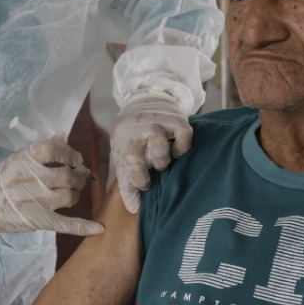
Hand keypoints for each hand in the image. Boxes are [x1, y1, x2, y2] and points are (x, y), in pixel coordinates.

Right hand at [0, 136, 103, 236]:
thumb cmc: (4, 178)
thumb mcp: (19, 158)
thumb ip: (43, 147)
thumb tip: (64, 135)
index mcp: (26, 159)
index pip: (55, 150)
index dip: (70, 153)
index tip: (75, 157)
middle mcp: (32, 178)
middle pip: (67, 175)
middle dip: (78, 176)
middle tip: (78, 177)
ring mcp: (35, 201)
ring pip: (69, 196)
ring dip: (76, 194)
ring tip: (72, 192)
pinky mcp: (38, 220)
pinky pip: (65, 224)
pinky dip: (83, 226)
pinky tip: (99, 228)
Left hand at [111, 88, 190, 213]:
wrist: (146, 95)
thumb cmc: (134, 132)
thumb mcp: (122, 149)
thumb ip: (125, 176)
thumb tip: (134, 209)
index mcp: (120, 139)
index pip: (122, 168)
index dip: (131, 188)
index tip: (139, 199)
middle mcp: (134, 129)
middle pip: (133, 159)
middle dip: (142, 176)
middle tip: (149, 179)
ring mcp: (155, 122)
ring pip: (159, 150)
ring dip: (162, 161)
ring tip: (162, 160)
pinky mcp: (176, 118)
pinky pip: (183, 138)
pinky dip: (182, 147)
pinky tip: (177, 148)